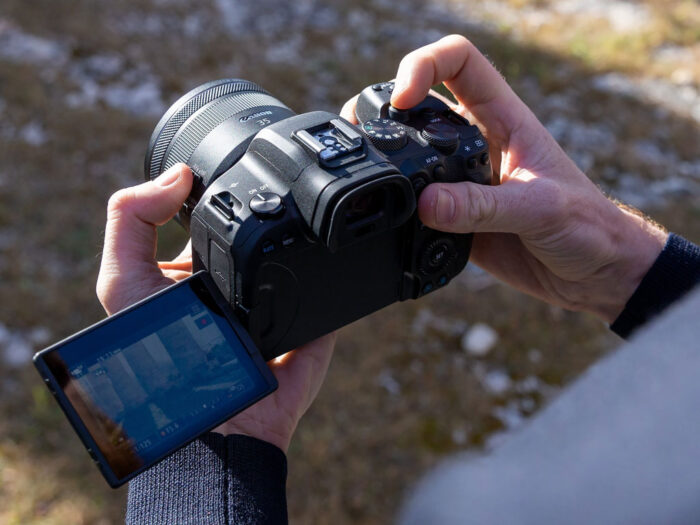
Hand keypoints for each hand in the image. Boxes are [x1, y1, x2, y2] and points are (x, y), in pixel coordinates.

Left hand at [96, 164, 335, 451]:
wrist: (215, 421)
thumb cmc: (161, 357)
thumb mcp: (123, 282)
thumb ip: (130, 221)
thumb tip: (179, 174)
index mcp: (203, 269)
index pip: (218, 217)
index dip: (222, 191)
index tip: (233, 163)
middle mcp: (243, 283)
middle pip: (265, 231)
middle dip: (273, 209)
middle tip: (282, 180)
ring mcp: (284, 306)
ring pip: (304, 256)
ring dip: (310, 237)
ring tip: (313, 210)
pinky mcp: (317, 326)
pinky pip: (335, 295)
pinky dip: (340, 274)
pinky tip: (341, 250)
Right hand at [341, 35, 666, 322]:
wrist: (594, 273)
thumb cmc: (587, 226)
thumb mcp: (540, 209)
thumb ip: (483, 207)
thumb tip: (427, 205)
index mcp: (504, 120)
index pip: (458, 63)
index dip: (423, 66)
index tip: (404, 100)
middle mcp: (477, 144)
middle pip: (420, 105)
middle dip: (385, 110)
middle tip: (363, 134)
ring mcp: (462, 182)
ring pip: (411, 157)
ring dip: (385, 162)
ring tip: (366, 178)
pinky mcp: (454, 219)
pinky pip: (416, 210)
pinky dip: (397, 215)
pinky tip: (392, 227)